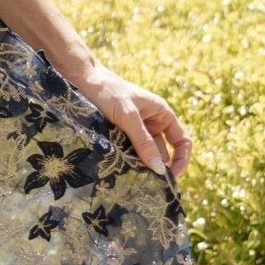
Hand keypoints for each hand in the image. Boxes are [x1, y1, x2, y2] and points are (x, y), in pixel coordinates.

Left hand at [65, 59, 192, 181]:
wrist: (82, 80)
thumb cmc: (109, 92)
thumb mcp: (128, 117)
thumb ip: (144, 142)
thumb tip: (160, 169)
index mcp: (162, 114)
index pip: (182, 141)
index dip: (182, 159)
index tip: (172, 177)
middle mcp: (152, 123)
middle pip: (162, 152)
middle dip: (157, 166)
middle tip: (147, 184)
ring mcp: (136, 130)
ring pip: (144, 154)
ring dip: (140, 166)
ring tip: (132, 178)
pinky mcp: (120, 135)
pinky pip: (129, 152)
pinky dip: (127, 161)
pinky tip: (121, 171)